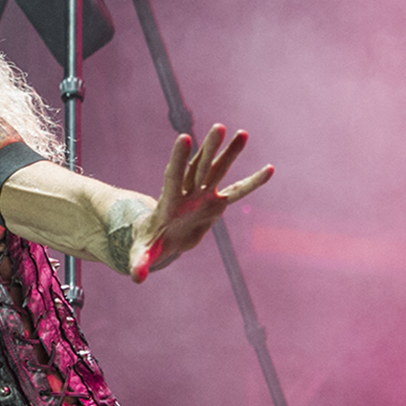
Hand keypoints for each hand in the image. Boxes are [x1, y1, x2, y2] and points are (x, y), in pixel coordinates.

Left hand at [129, 124, 272, 282]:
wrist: (162, 238)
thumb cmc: (149, 243)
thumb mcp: (142, 253)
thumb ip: (140, 262)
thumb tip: (136, 278)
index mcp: (169, 201)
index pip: (173, 176)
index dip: (178, 158)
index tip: (184, 136)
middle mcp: (187, 193)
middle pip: (198, 167)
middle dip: (209, 148)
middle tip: (219, 127)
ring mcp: (202, 195)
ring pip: (217, 171)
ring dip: (230, 154)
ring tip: (242, 133)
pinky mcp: (216, 203)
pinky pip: (237, 192)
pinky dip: (252, 183)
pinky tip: (269, 170)